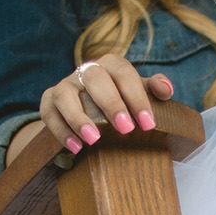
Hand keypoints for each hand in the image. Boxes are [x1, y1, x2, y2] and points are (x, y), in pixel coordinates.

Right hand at [35, 54, 172, 154]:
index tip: (148, 124)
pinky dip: (61, 130)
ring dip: (78, 117)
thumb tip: (166, 89)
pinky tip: (76, 148)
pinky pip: (49, 112)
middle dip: (110, 103)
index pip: (124, 73)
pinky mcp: (49, 100)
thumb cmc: (123, 100)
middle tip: (126, 129)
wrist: (91, 109)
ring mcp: (66, 84)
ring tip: (93, 140)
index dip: (136, 97)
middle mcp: (86, 71)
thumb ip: (154, 89)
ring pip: (65, 94)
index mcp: (111, 66)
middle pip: (94, 78)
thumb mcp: (140, 94)